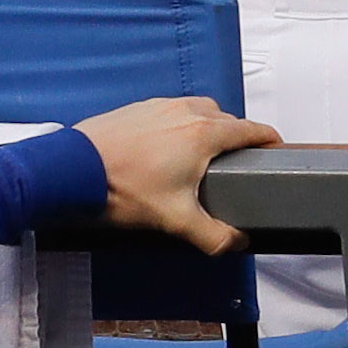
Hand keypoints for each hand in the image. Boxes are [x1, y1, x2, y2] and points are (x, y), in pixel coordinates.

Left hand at [77, 97, 277, 254]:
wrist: (72, 171)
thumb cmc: (120, 188)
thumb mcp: (175, 220)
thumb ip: (213, 235)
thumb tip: (236, 242)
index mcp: (204, 133)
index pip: (251, 129)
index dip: (269, 139)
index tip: (275, 147)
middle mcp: (185, 112)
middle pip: (226, 118)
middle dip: (236, 137)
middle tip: (234, 162)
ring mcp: (159, 106)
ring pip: (198, 110)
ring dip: (207, 127)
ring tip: (199, 156)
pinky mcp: (137, 108)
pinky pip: (170, 111)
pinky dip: (178, 125)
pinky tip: (165, 150)